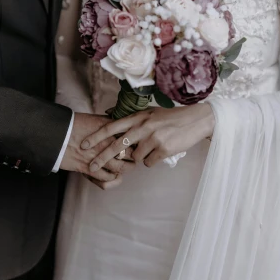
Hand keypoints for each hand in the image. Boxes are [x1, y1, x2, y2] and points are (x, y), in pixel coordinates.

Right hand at [60, 112, 134, 186]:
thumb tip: (117, 120)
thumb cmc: (74, 124)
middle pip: (130, 153)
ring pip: (120, 168)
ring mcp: (99, 157)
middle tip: (135, 158)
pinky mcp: (88, 168)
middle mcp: (106, 143)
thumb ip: (108, 121)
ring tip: (126, 168)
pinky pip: (106, 178)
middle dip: (135, 157)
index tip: (138, 144)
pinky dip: (112, 179)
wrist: (57, 134)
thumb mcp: (94, 119)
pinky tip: (113, 176)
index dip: (137, 142)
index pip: (130, 137)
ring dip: (126, 169)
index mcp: (109, 129)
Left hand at [82, 104, 214, 170]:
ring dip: (140, 157)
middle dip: (102, 157)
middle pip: (116, 146)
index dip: (96, 137)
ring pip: (135, 158)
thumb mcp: (151, 114)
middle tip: (91, 166)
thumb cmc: (172, 118)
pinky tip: (161, 151)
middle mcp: (143, 126)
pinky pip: (148, 163)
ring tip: (153, 147)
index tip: (84, 144)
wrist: (196, 120)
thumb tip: (115, 126)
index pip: (112, 127)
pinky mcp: (163, 149)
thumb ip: (134, 121)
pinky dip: (152, 160)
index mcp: (138, 117)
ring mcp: (153, 138)